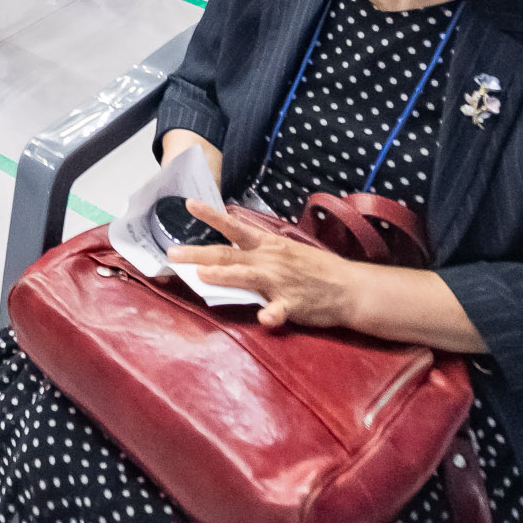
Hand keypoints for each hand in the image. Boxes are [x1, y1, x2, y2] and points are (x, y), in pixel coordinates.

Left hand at [165, 202, 366, 330]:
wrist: (349, 287)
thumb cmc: (315, 269)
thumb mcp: (285, 250)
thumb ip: (258, 247)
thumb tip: (232, 238)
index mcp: (267, 245)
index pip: (233, 227)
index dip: (211, 215)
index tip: (188, 203)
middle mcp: (269, 260)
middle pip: (228, 253)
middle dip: (198, 252)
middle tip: (172, 253)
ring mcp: (279, 282)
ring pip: (246, 276)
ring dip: (224, 275)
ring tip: (203, 274)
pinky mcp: (292, 304)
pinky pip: (278, 311)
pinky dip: (270, 315)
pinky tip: (263, 319)